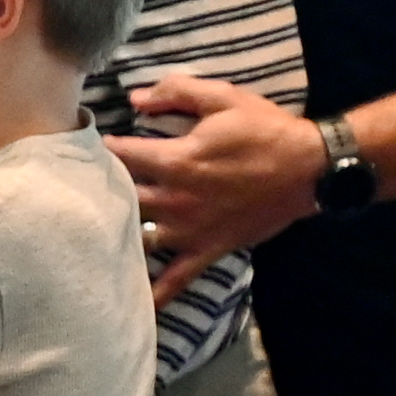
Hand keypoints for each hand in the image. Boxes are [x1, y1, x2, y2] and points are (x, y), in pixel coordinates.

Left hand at [105, 70, 319, 303]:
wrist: (308, 170)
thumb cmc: (265, 130)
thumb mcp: (223, 98)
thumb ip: (176, 91)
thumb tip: (134, 97)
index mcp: (177, 160)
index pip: (120, 154)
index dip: (101, 146)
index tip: (90, 142)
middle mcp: (176, 200)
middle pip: (121, 198)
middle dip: (101, 190)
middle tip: (87, 186)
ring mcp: (190, 231)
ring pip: (138, 238)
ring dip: (117, 234)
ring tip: (96, 231)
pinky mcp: (207, 250)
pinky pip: (176, 279)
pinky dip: (154, 295)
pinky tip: (131, 304)